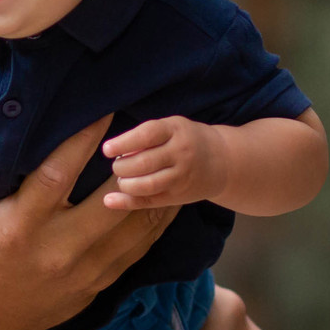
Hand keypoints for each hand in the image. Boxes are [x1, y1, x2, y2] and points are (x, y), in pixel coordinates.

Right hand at [0, 120, 174, 329]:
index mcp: (18, 226)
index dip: (85, 140)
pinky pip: (140, 247)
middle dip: (135, 165)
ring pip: (136, 226)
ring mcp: (83, 269)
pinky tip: (171, 192)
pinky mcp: (100, 282)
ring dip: (156, 190)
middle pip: (111, 202)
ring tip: (170, 152)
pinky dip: (157, 219)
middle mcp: (56, 249)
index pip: (59, 175)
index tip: (108, 108)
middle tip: (153, 126)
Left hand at [100, 116, 227, 209]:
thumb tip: (115, 151)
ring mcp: (181, 177)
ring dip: (125, 183)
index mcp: (176, 131)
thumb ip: (147, 135)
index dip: (124, 143)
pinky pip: (149, 201)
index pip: (147, 135)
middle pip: (144, 163)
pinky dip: (126, 202)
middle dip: (121, 166)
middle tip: (117, 165)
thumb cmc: (187, 140)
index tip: (106, 149)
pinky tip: (109, 200)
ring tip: (122, 178)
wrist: (223, 161)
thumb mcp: (172, 127)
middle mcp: (181, 154)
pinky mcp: (178, 196)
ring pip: (146, 185)